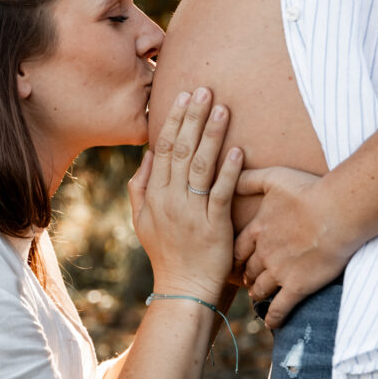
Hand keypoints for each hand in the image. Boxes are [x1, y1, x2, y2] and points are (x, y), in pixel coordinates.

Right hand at [129, 88, 242, 304]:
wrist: (183, 288)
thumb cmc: (166, 254)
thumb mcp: (142, 221)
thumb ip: (140, 186)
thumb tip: (147, 154)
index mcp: (154, 195)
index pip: (163, 149)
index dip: (174, 121)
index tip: (185, 97)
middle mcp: (170, 200)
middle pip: (180, 150)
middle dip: (193, 118)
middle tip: (206, 90)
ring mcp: (191, 213)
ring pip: (200, 166)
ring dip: (212, 135)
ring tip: (223, 109)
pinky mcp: (213, 226)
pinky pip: (221, 192)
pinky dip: (229, 170)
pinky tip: (238, 150)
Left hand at [233, 167, 354, 326]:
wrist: (336, 212)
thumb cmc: (309, 191)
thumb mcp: (275, 177)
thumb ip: (251, 178)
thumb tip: (232, 170)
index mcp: (258, 229)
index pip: (238, 248)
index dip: (235, 256)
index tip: (233, 261)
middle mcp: (264, 253)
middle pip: (248, 269)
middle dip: (246, 276)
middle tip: (246, 281)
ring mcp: (279, 271)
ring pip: (261, 288)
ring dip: (258, 294)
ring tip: (258, 297)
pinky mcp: (297, 286)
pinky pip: (280, 308)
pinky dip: (273, 318)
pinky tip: (270, 324)